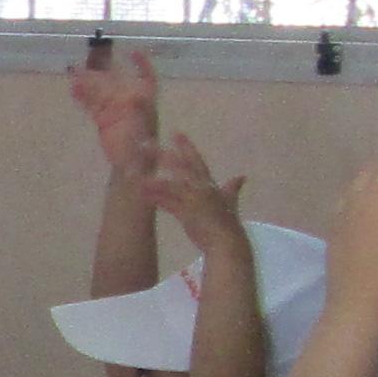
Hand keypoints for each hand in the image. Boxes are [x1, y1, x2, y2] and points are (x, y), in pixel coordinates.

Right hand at [66, 43, 158, 177]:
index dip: (141, 65)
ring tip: (75, 73)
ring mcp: (116, 111)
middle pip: (116, 83)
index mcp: (145, 103)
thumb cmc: (144, 153)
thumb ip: (139, 114)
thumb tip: (135, 97)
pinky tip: (73, 90)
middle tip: (86, 64)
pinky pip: (92, 105)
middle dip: (102, 73)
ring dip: (89, 84)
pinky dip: (83, 98)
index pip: (146, 79)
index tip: (132, 52)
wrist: (132, 169)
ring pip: (101, 92)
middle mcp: (130, 103)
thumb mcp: (143, 133)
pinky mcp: (104, 120)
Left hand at [144, 131, 246, 252]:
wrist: (227, 243)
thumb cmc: (227, 224)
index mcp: (210, 184)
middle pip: (180, 166)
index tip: (176, 133)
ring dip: (153, 176)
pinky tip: (141, 192)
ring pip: (171, 184)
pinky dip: (155, 198)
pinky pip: (168, 203)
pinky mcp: (188, 213)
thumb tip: (241, 177)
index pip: (197, 161)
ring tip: (135, 169)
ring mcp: (195, 200)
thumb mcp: (230, 202)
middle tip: (145, 143)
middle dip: (163, 154)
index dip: (187, 147)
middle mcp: (202, 188)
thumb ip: (232, 188)